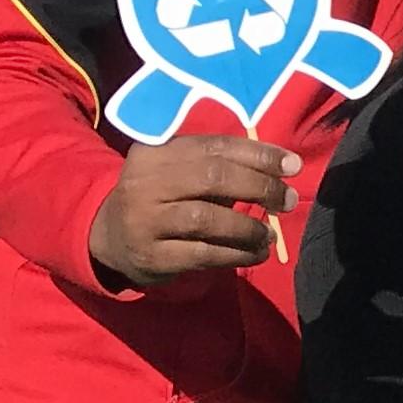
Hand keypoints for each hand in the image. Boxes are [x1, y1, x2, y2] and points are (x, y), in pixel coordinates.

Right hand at [89, 134, 297, 285]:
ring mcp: (144, 220)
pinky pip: (201, 254)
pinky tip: (256, 254)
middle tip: (288, 200)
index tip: (292, 165)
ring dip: (248, 227)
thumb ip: (222, 165)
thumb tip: (283, 167)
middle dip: (259, 187)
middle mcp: (145, 182)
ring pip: (206, 218)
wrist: (110, 237)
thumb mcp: (180, 172)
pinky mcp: (151, 256)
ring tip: (269, 235)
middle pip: (212, 177)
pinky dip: (236, 254)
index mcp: (155, 151)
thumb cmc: (161, 196)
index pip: (214, 146)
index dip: (258, 155)